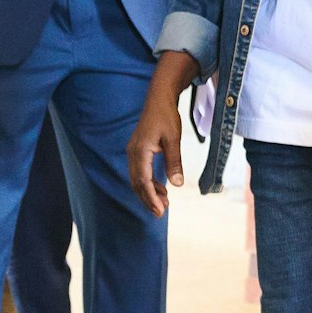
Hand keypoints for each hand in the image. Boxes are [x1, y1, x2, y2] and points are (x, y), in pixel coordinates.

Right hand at [129, 81, 185, 217]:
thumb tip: (177, 184)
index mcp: (140, 151)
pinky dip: (150, 184)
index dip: (151, 197)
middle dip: (148, 200)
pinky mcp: (138, 152)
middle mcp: (133, 154)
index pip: (143, 181)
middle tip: (161, 213)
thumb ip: (174, 162)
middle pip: (137, 184)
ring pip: (138, 180)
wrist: (158, 99)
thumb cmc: (166, 117)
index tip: (160, 210)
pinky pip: (140, 173)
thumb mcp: (174, 139)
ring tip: (164, 204)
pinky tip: (162, 189)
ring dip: (149, 193)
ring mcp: (133, 153)